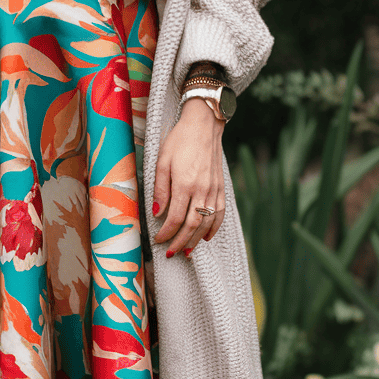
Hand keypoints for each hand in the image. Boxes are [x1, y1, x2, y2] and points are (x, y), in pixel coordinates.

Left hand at [152, 97, 224, 255]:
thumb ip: (160, 189)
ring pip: (207, 222)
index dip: (167, 233)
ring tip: (187, 251)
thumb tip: (157, 214)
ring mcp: (214, 189)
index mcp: (185, 183)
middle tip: (171, 253)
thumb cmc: (179, 141)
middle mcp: (202, 189)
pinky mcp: (221, 187)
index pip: (176, 217)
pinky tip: (206, 237)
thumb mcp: (162, 162)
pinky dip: (214, 227)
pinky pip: (220, 212)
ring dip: (197, 239)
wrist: (204, 125)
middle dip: (181, 242)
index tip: (158, 240)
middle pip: (192, 224)